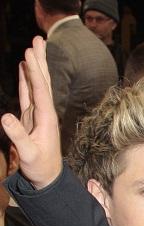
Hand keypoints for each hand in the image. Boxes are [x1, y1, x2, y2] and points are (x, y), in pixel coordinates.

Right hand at [0, 36, 61, 188]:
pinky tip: (26, 67)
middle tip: (39, 39)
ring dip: (35, 66)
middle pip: (43, 82)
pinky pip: (29, 94)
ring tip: (34, 46)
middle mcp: (45, 113)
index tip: (31, 53)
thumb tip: (5, 117)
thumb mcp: (29, 155)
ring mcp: (38, 114)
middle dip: (40, 61)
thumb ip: (18, 137)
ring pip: (37, 85)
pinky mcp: (31, 117)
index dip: (35, 72)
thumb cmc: (40, 168)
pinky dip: (27, 79)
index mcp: (46, 120)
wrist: (47, 178)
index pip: (40, 91)